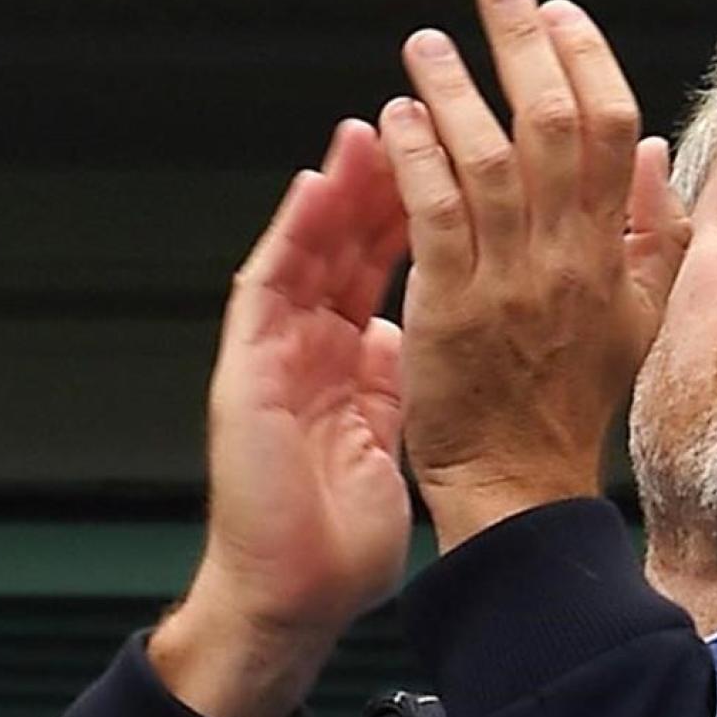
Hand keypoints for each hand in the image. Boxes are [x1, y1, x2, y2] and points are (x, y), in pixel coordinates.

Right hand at [149, 121, 410, 716]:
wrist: (297, 595)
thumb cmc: (345, 532)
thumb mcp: (389, 436)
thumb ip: (392, 375)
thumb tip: (413, 329)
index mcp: (352, 359)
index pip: (390, 269)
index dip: (425, 214)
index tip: (468, 166)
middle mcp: (313, 345)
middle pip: (353, 247)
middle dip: (389, 183)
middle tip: (424, 122)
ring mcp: (278, 354)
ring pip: (310, 252)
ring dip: (339, 189)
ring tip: (372, 129)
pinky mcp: (249, 371)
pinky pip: (269, 289)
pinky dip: (292, 238)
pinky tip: (316, 190)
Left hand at [379, 0, 687, 550]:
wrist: (522, 479)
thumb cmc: (572, 402)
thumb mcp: (641, 317)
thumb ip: (656, 233)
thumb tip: (656, 150)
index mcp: (613, 255)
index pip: (615, 134)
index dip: (590, 64)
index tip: (564, 16)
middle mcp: (567, 258)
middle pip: (556, 126)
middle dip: (526, 46)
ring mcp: (510, 281)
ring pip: (491, 160)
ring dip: (457, 90)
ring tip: (429, 45)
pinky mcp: (452, 307)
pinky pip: (436, 214)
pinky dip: (416, 157)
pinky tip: (398, 116)